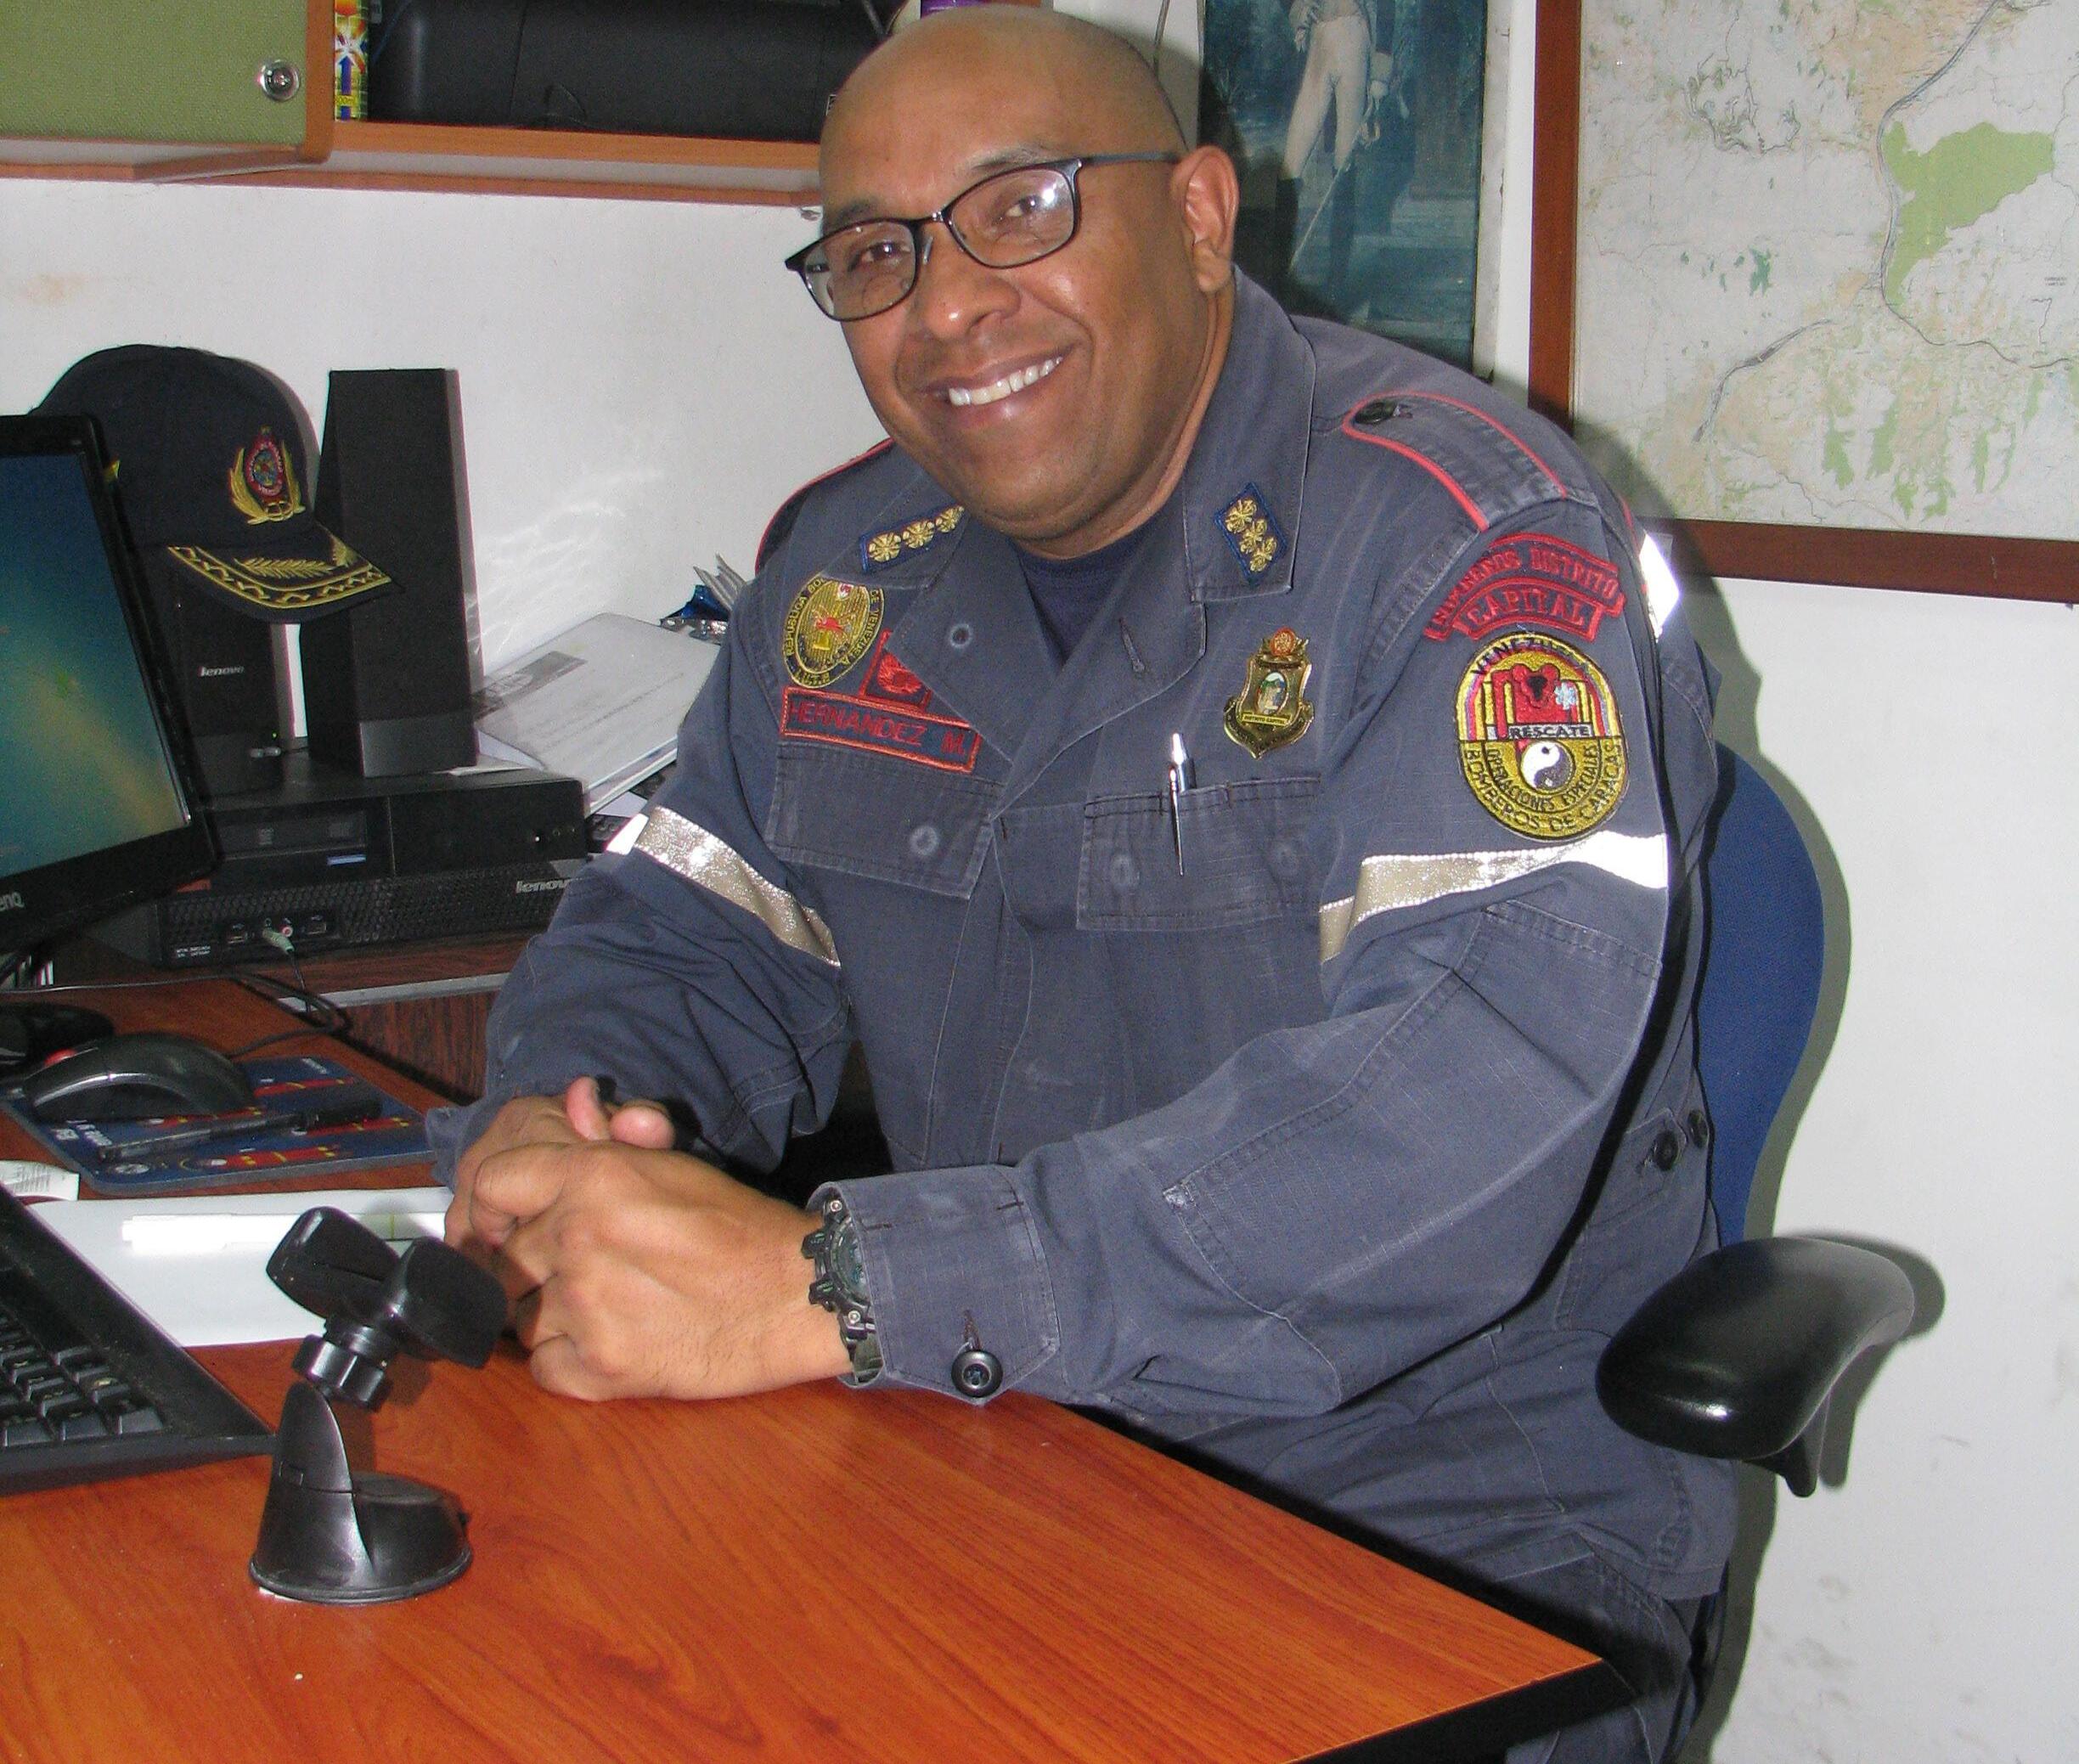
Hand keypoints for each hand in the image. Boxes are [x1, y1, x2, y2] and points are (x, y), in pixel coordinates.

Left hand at [452, 1079, 848, 1400]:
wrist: (797, 1293)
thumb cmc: (741, 1226)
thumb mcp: (674, 1165)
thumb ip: (613, 1135)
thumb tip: (575, 1096)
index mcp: (591, 1178)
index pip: (492, 1184)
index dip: (492, 1207)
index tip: (504, 1224)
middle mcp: (576, 1238)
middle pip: (507, 1257)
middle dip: (533, 1265)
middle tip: (585, 1269)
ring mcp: (584, 1306)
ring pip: (519, 1316)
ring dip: (549, 1315)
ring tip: (603, 1306)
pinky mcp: (600, 1368)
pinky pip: (542, 1366)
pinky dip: (567, 1360)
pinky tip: (609, 1342)